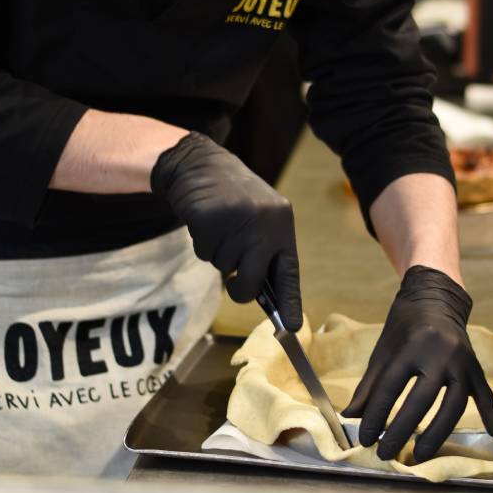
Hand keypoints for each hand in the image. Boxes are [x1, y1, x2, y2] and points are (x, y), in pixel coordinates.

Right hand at [150, 131, 301, 330]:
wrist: (200, 165)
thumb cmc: (232, 199)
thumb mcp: (259, 218)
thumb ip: (264, 251)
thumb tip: (265, 296)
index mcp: (282, 223)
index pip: (289, 271)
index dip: (289, 301)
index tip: (292, 327)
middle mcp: (264, 222)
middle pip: (253, 281)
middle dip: (240, 287)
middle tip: (234, 279)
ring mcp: (238, 220)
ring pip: (225, 268)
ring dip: (218, 255)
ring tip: (220, 228)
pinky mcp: (210, 219)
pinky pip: (205, 253)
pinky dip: (202, 244)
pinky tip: (206, 222)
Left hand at [341, 264, 492, 461]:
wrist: (436, 297)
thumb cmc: (404, 325)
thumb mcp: (383, 350)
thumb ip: (369, 385)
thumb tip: (351, 416)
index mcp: (411, 346)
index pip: (391, 388)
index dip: (375, 416)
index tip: (365, 439)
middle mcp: (440, 353)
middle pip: (421, 401)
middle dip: (401, 431)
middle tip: (386, 453)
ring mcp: (462, 361)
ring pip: (454, 405)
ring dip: (437, 434)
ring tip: (420, 454)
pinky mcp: (476, 366)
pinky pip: (485, 393)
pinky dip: (491, 413)